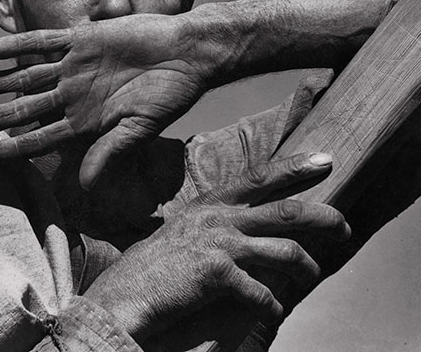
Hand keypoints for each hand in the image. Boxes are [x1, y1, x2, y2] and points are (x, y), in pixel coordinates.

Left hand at [0, 14, 215, 188]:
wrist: (188, 53)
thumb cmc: (169, 94)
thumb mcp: (139, 129)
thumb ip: (109, 153)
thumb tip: (83, 187)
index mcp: (84, 121)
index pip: (39, 138)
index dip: (10, 147)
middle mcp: (72, 95)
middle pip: (23, 107)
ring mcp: (74, 66)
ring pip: (25, 76)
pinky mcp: (82, 39)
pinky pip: (44, 42)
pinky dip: (20, 46)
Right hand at [83, 152, 349, 343]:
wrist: (126, 293)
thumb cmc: (154, 267)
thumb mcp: (184, 232)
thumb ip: (214, 224)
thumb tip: (247, 229)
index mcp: (209, 204)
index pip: (258, 178)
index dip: (294, 168)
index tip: (324, 160)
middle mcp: (217, 218)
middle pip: (284, 211)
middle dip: (322, 217)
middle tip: (343, 226)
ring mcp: (218, 244)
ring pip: (284, 251)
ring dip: (305, 266)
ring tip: (312, 274)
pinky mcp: (217, 274)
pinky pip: (262, 292)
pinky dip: (271, 303)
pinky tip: (271, 309)